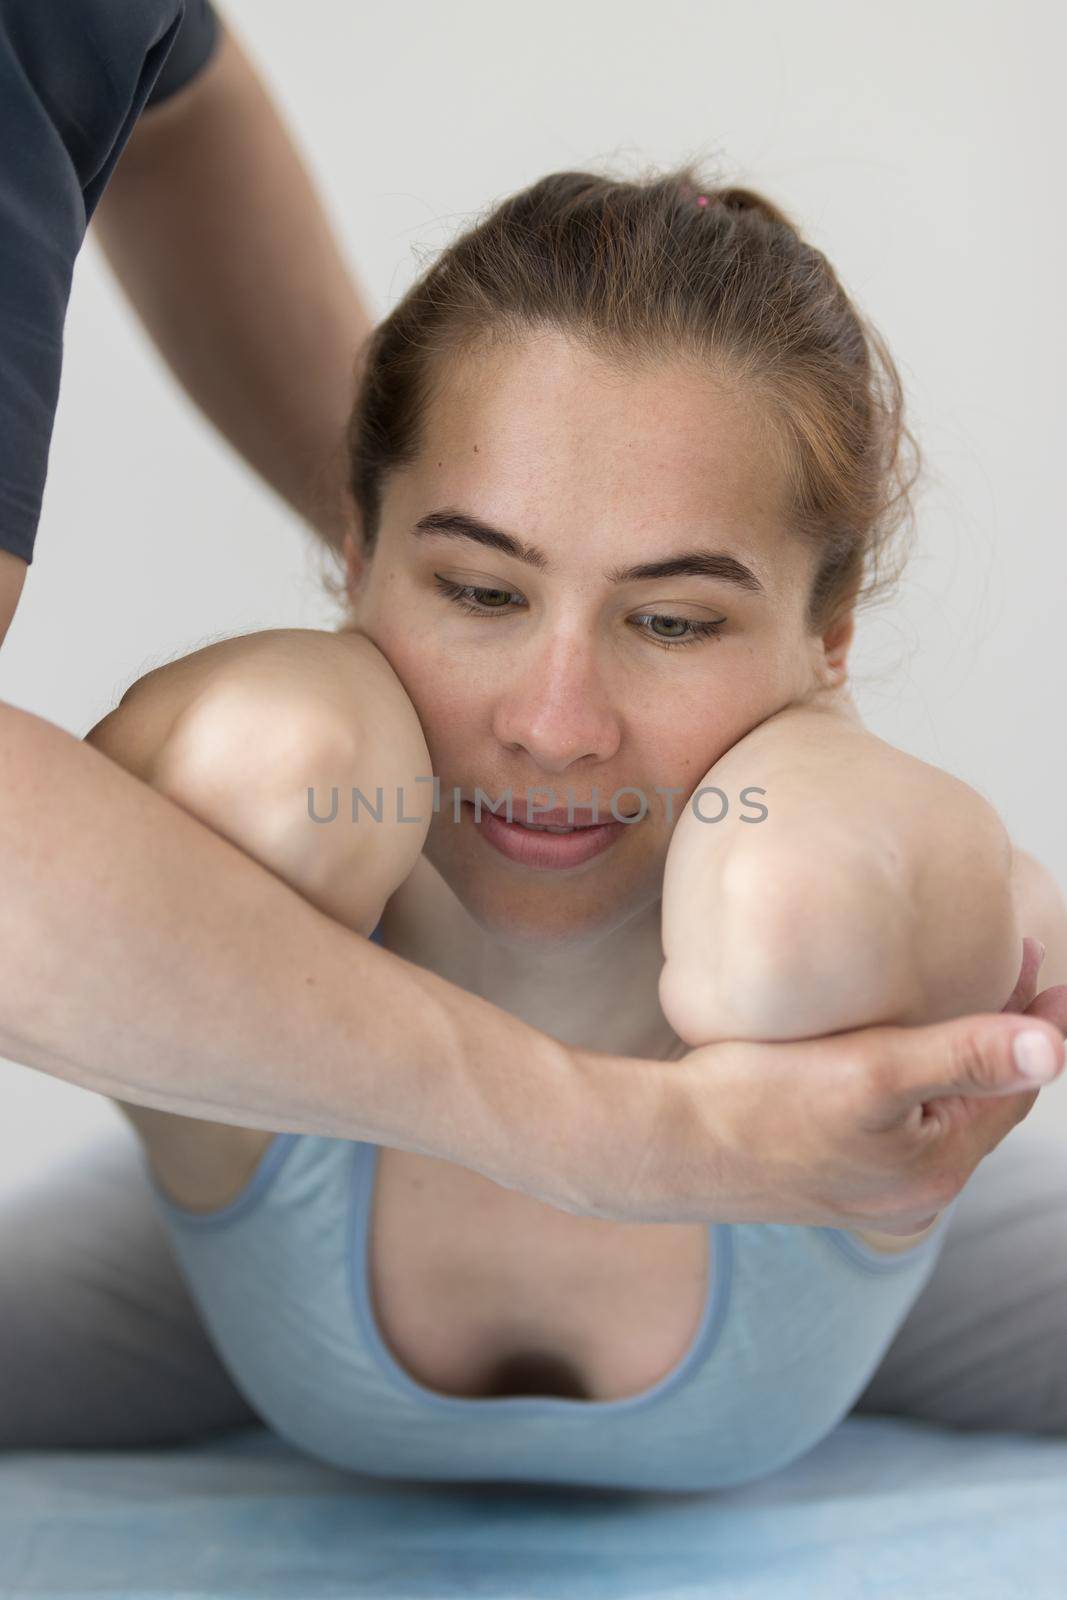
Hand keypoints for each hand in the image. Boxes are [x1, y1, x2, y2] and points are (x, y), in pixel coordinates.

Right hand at [601, 964, 1065, 1228]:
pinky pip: (897, 1123)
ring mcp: (869, 1189)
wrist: (665, 1146)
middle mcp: (911, 1193)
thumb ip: (966, 1056)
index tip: (1038, 957)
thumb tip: (1056, 1048)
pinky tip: (890, 1044)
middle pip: (980, 1101)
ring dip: (955, 1054)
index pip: (1014, 1087)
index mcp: (934, 1171)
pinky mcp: (830, 1176)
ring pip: (938, 1112)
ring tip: (958, 991)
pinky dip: (913, 1079)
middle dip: (1000, 1033)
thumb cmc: (756, 1104)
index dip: (1035, 1022)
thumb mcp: (872, 1071)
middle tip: (1008, 958)